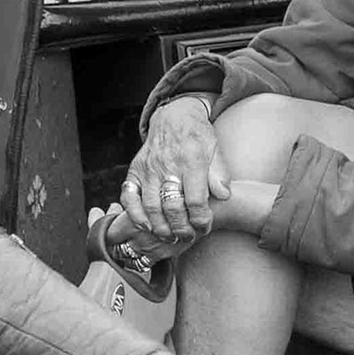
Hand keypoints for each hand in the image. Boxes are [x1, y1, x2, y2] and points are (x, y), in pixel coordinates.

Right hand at [120, 95, 229, 244]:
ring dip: (160, 227)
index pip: (195, 199)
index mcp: (191, 160)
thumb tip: (224, 196)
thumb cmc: (198, 137)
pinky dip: (135, 214)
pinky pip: (129, 196)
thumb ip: (220, 174)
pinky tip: (146, 226)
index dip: (200, 219)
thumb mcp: (216, 150)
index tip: (203, 228)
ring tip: (170, 237)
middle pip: (172, 206)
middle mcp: (167, 165)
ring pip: (151, 206)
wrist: (174, 116)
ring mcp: (148, 168)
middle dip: (181, 228)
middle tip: (187, 237)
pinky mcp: (135, 171)